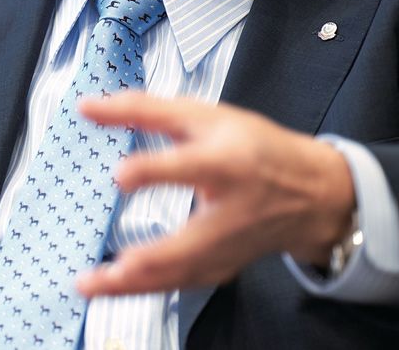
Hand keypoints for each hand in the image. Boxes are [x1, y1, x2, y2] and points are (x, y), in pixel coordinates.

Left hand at [74, 93, 353, 296]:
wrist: (310, 194)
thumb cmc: (253, 147)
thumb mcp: (203, 116)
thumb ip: (143, 110)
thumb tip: (87, 107)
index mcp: (227, 163)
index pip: (190, 166)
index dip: (154, 171)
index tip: (119, 175)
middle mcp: (230, 211)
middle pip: (190, 242)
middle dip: (150, 258)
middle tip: (111, 267)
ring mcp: (228, 248)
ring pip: (180, 273)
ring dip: (133, 285)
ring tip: (90, 285)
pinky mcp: (221, 269)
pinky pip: (179, 284)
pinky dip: (145, 291)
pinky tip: (112, 288)